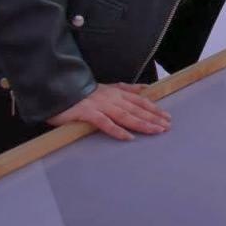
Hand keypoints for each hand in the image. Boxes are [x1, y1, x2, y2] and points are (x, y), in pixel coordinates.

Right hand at [46, 83, 170, 141]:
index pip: (140, 101)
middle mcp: (111, 97)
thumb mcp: (106, 87)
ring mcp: (99, 105)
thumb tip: (144, 89)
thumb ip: (125, 88)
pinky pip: (104, 123)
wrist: (57, 88)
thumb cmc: (81, 92)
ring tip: (155, 131)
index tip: (167, 117)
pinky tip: (128, 138)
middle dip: (153, 118)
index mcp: (116, 92)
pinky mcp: (87, 113)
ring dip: (142, 124)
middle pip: (136, 109)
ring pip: (125, 115)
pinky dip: (117, 130)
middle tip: (167, 126)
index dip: (154, 109)